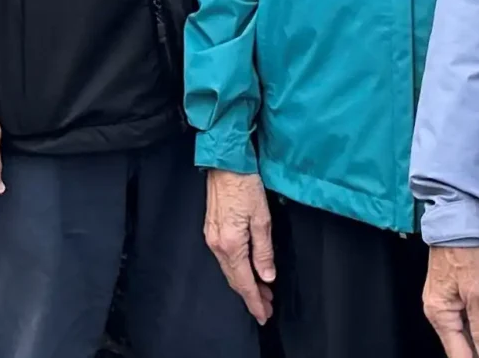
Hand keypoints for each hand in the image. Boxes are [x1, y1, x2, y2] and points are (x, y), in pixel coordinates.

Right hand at [203, 168, 274, 323]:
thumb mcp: (262, 219)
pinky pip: (225, 260)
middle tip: (267, 308)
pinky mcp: (211, 230)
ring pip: (229, 270)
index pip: (244, 283)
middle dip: (251, 296)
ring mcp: (211, 238)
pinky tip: (247, 271)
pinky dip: (237, 270)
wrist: (225, 163)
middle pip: (235, 280)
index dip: (255, 301)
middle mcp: (217, 245)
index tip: (265, 315)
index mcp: (231, 245)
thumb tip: (266, 278)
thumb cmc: (246, 185)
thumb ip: (263, 252)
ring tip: (262, 293)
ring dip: (245, 284)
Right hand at [424, 244, 478, 357]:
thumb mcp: (478, 292)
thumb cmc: (464, 251)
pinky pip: (471, 320)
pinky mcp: (457, 293)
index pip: (459, 355)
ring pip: (469, 334)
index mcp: (440, 315)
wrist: (458, 219)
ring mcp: (447, 302)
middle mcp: (439, 312)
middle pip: (463, 347)